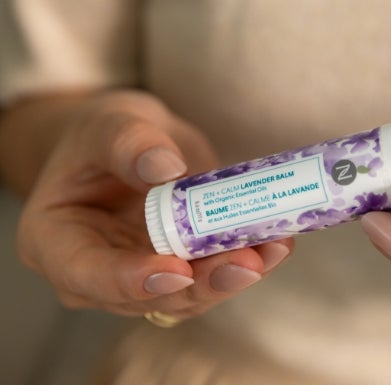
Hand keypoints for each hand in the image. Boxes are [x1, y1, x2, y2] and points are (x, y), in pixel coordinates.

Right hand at [3, 90, 291, 319]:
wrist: (126, 147)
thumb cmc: (101, 137)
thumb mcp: (106, 125)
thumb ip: (128, 143)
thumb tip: (166, 168)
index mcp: (58, 241)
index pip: (89, 274)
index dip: (133, 279)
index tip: (177, 270)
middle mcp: (100, 273)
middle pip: (152, 294)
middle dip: (204, 281)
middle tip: (248, 262)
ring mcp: (143, 276)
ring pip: (191, 293)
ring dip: (235, 273)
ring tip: (275, 247)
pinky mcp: (181, 269)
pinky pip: (213, 274)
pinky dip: (247, 260)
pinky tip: (277, 242)